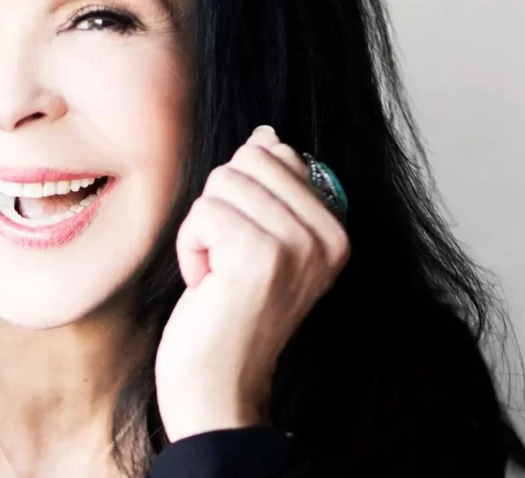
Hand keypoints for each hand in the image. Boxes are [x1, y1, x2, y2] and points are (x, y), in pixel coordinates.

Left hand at [154, 125, 349, 441]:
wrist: (217, 389)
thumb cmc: (228, 316)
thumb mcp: (260, 244)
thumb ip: (269, 189)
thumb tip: (266, 134)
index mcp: (334, 230)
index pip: (273, 154)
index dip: (239, 197)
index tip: (244, 250)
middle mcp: (327, 236)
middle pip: (245, 161)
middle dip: (218, 209)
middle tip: (227, 264)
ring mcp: (298, 245)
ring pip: (221, 182)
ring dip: (202, 231)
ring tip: (219, 276)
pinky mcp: (260, 255)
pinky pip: (203, 211)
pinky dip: (190, 247)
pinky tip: (208, 285)